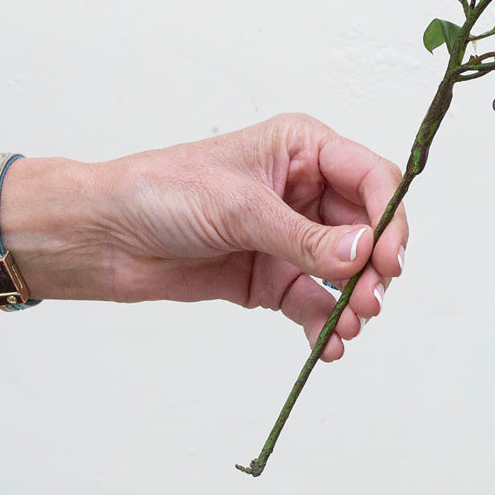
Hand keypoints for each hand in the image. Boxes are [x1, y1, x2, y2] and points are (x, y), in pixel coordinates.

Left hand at [92, 113, 407, 360]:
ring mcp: (290, 237)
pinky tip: (327, 345)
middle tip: (367, 302)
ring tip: (347, 327)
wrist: (105, 236)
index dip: (389, 216)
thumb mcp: (239, 208)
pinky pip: (313, 302)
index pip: (371, 177)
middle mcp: (304, 191)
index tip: (387, 258)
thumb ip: (304, 237)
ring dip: (353, 301)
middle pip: (368, 230)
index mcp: (302, 149)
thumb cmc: (162, 192)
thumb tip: (362, 254)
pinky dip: (324, 325)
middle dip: (373, 268)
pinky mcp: (272, 278)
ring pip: (346, 271)